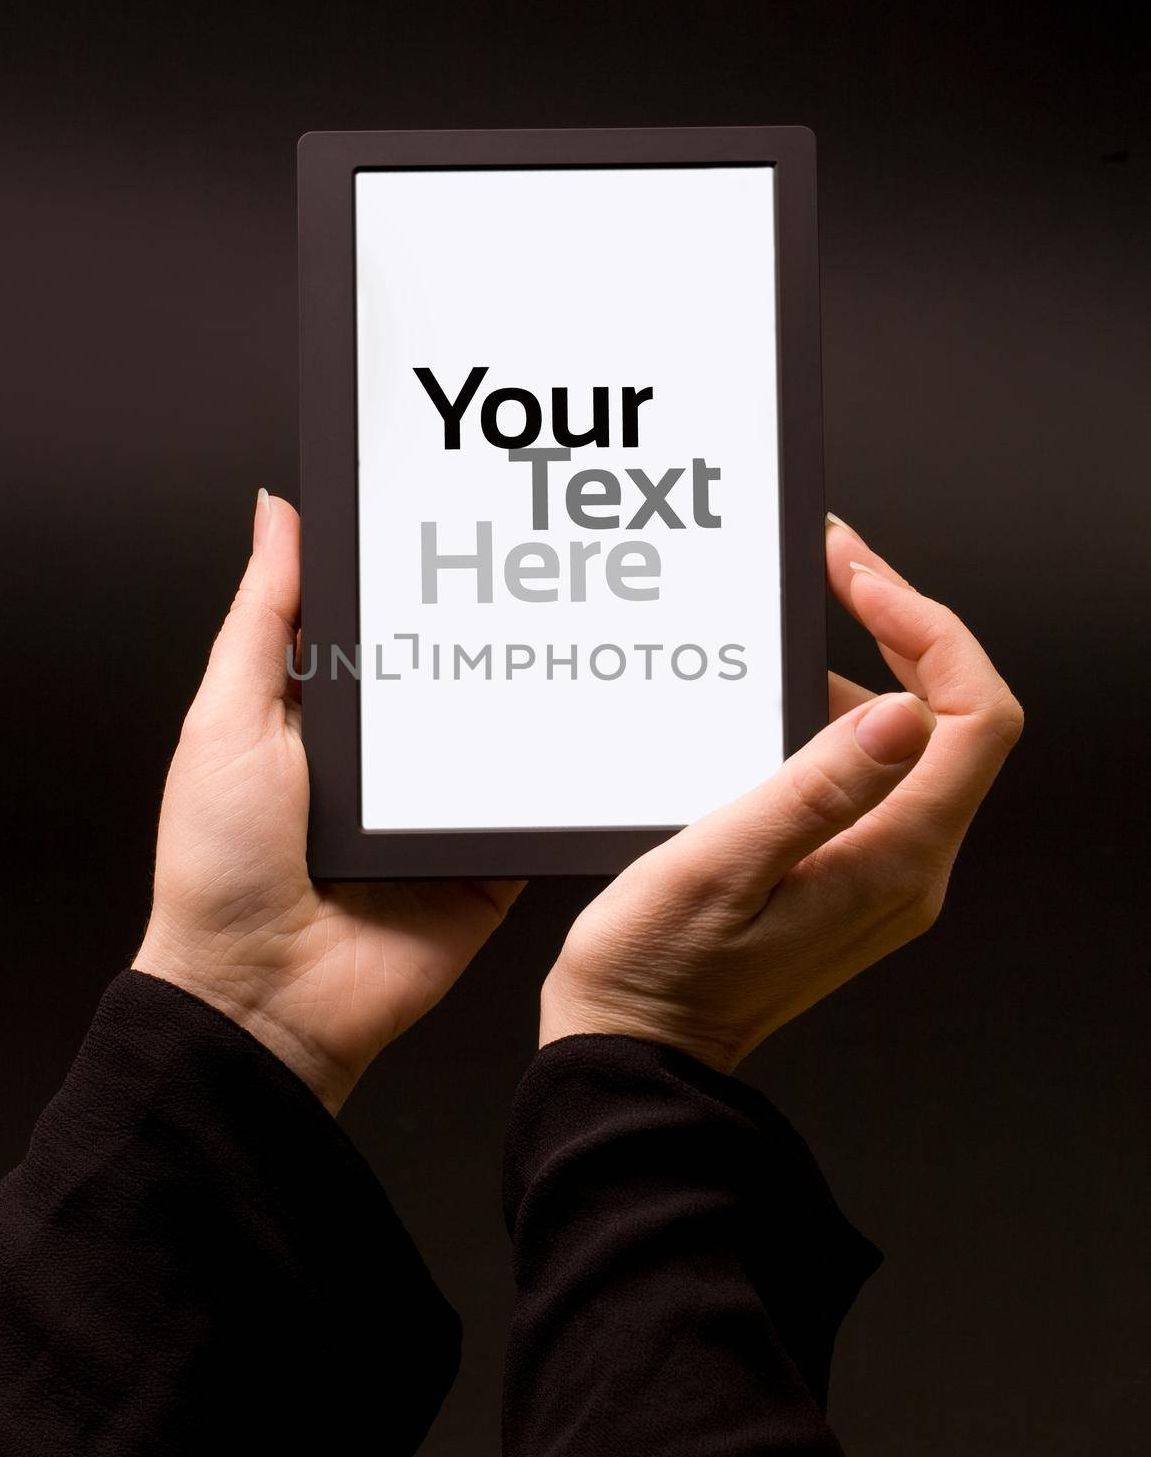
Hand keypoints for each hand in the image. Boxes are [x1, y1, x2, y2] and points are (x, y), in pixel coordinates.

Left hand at [134, 491, 522, 1112]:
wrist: (264, 999)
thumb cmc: (221, 868)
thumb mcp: (228, 720)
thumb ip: (263, 620)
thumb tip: (277, 515)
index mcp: (321, 715)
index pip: (379, 625)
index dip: (414, 574)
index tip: (457, 515)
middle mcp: (385, 757)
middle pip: (451, 669)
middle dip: (491, 623)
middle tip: (542, 562)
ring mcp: (438, 807)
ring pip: (501, 728)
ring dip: (534, 687)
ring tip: (581, 626)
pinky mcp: (484, 858)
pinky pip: (533, 804)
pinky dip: (563, 774)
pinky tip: (596, 725)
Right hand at [540, 516, 1023, 1070]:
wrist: (638, 1044)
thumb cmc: (661, 967)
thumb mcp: (725, 863)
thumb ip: (819, 789)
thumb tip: (903, 714)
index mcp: (895, 861)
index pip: (975, 719)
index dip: (933, 631)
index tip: (861, 580)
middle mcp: (908, 867)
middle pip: (955, 720)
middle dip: (903, 629)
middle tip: (836, 568)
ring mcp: (882, 873)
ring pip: (910, 744)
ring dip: (860, 673)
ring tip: (783, 636)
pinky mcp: (847, 873)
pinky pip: (869, 777)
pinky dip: (831, 723)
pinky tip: (766, 710)